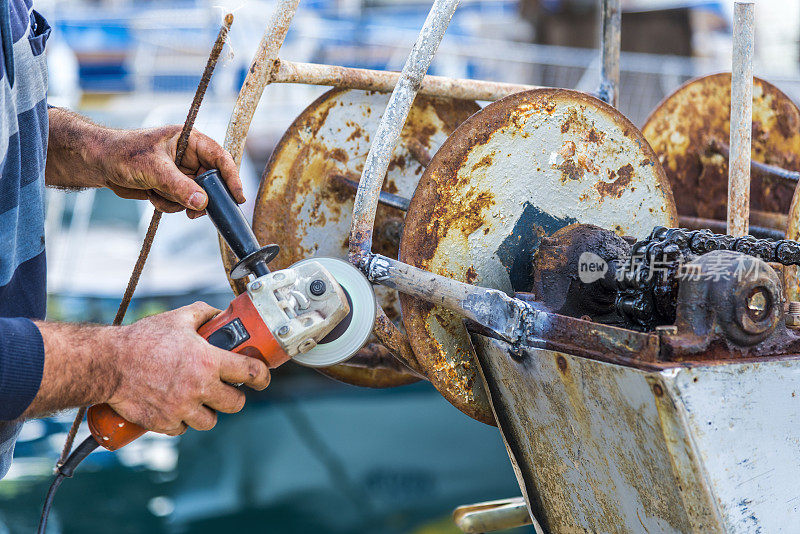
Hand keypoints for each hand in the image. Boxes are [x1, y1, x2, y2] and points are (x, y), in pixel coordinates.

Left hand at [101, 126, 244, 217]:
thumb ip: (180, 186)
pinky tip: (152, 195)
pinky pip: (182, 202)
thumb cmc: (123, 154)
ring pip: (196, 195)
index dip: (231, 177)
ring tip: (159, 195)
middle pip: (211, 181)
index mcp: (190, 140)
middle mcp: (189, 156)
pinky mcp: (172, 186)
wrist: (99, 163)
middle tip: (196, 211)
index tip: (237, 197)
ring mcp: (181, 172)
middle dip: (202, 197)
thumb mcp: (154, 169)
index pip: (220, 158)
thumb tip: (203, 203)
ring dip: (179, 202)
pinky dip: (169, 204)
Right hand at [107, 302, 269, 435]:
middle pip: (235, 404)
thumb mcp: (178, 319)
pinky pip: (183, 429)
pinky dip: (182, 421)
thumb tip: (219, 315)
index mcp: (209, 362)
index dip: (262, 377)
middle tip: (226, 389)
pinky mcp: (164, 423)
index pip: (251, 372)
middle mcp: (199, 388)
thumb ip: (203, 315)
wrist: (108, 364)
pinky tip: (176, 407)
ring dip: (208, 412)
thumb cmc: (142, 340)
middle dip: (234, 397)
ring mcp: (182, 408)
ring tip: (200, 399)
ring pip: (210, 421)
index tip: (263, 378)